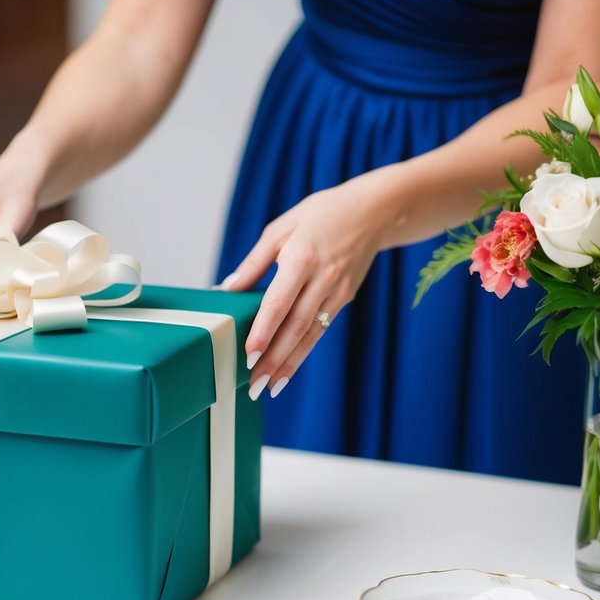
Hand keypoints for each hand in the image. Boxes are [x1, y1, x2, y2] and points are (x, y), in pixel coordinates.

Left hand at [220, 176, 393, 398]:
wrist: (372, 212)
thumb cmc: (320, 215)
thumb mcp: (281, 228)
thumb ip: (254, 262)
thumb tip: (227, 288)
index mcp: (301, 257)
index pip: (279, 302)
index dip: (263, 331)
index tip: (248, 354)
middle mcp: (322, 279)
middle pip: (295, 326)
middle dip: (274, 359)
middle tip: (254, 385)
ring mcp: (336, 292)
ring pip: (310, 334)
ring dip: (289, 364)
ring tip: (269, 388)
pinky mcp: (344, 299)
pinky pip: (320, 329)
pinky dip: (303, 352)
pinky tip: (287, 370)